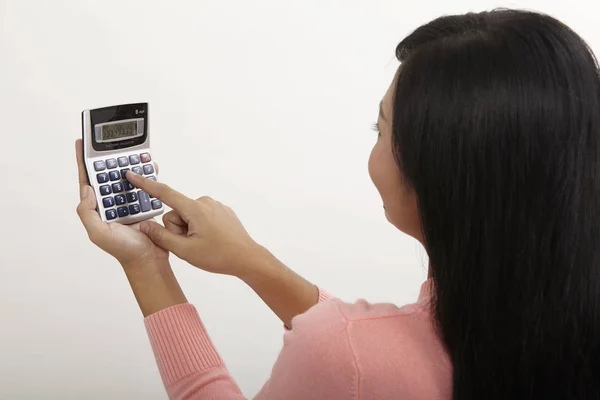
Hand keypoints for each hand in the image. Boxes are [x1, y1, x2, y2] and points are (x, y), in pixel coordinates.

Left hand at [75, 139, 167, 267]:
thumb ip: (88, 213)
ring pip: (127, 178)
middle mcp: (111, 202)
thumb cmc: (124, 250)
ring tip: (133, 152)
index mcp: (98, 207)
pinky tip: (149, 165)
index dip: (83, 162)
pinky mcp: (144, 203)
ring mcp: (128, 202)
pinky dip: (147, 175)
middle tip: (112, 145)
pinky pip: (145, 186)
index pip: (88, 180)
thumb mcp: (98, 234)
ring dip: (130, 165)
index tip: (81, 144)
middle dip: (110, 159)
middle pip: (109, 174)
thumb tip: (88, 189)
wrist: (149, 259)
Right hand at [125, 171, 263, 276]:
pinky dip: (200, 228)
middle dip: (178, 230)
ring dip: (190, 230)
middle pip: (176, 213)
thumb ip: (161, 237)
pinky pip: (201, 217)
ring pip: (188, 216)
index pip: (164, 193)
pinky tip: (212, 240)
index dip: (145, 184)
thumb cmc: (219, 256)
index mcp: (195, 208)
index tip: (132, 175)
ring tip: (204, 244)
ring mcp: (214, 205)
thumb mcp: (185, 251)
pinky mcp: (221, 211)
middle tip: (192, 245)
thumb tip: (145, 226)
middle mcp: (205, 202)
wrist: (247, 259)